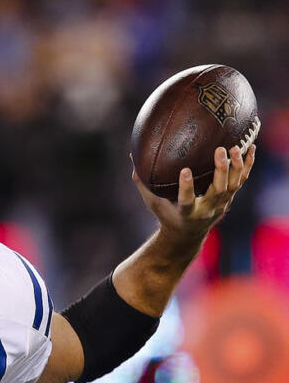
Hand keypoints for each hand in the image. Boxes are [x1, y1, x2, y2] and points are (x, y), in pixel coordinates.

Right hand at [132, 144, 255, 243]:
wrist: (187, 234)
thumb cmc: (167, 214)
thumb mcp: (153, 202)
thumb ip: (143, 182)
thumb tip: (132, 156)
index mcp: (186, 212)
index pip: (187, 200)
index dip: (187, 187)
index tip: (185, 171)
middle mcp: (206, 210)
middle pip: (218, 191)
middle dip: (221, 171)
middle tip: (220, 150)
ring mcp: (220, 205)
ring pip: (232, 186)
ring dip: (236, 167)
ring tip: (234, 148)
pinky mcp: (229, 198)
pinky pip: (240, 180)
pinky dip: (247, 165)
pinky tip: (251, 148)